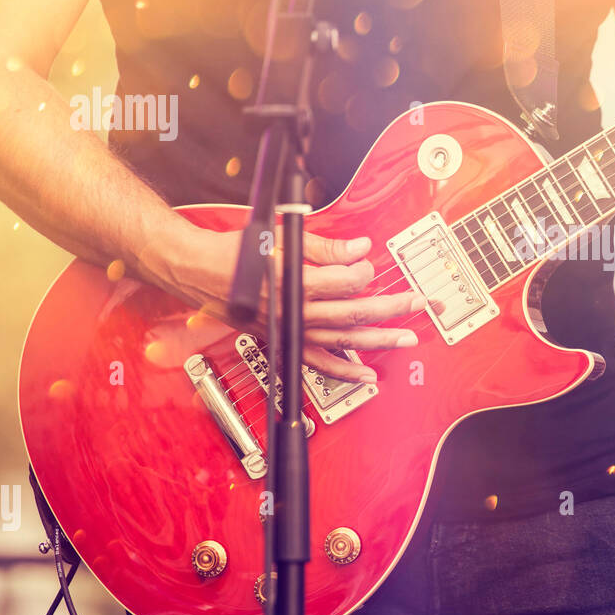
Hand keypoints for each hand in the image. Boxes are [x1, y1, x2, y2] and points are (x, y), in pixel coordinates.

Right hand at [162, 227, 421, 383]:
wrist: (197, 271)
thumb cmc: (235, 252)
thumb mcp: (281, 238)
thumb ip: (325, 246)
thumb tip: (360, 248)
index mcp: (291, 283)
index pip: (341, 284)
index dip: (361, 272)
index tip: (369, 261)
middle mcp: (291, 312)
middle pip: (350, 314)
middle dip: (388, 309)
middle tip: (417, 303)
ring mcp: (288, 331)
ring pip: (341, 342)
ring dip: (377, 341)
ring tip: (406, 339)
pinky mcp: (284, 341)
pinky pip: (318, 363)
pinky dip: (343, 371)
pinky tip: (367, 376)